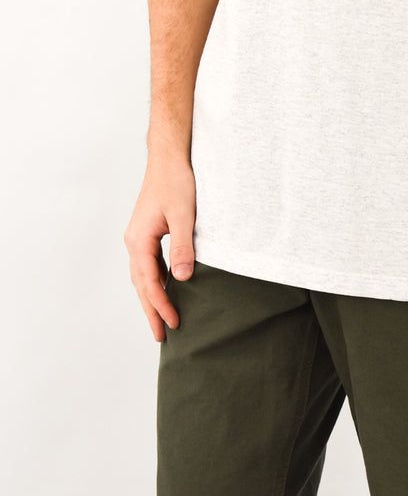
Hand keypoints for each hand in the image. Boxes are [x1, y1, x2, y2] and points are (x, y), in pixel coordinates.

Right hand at [123, 153, 196, 341]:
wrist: (168, 159)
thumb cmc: (176, 183)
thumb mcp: (185, 216)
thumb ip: (183, 247)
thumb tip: (182, 278)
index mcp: (139, 240)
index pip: (149, 282)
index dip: (161, 304)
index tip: (173, 323)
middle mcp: (134, 241)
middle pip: (141, 284)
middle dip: (151, 310)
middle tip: (160, 336)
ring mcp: (138, 237)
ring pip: (143, 276)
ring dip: (151, 298)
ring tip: (161, 319)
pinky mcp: (147, 233)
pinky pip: (149, 264)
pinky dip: (155, 281)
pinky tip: (167, 289)